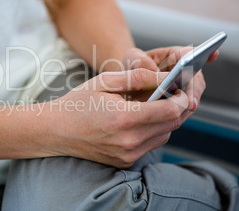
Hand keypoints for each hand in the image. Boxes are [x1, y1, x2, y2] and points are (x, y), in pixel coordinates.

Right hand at [46, 68, 190, 168]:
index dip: (182, 97)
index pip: (171, 110)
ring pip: (165, 135)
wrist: (56, 131)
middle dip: (178, 107)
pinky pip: (151, 145)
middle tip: (172, 92)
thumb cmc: (78, 103)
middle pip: (173, 124)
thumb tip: (166, 76)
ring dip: (166, 120)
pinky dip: (154, 131)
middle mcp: (129, 141)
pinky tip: (141, 119)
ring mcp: (127, 154)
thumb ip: (138, 77)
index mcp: (124, 117)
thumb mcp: (105, 81)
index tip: (181, 87)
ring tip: (155, 104)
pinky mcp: (125, 162)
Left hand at [123, 46, 217, 110]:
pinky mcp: (180, 103)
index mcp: (174, 55)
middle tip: (192, 95)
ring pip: (194, 94)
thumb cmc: (132, 67)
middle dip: (194, 86)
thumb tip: (157, 73)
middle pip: (196, 78)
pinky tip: (177, 116)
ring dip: (191, 100)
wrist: (127, 85)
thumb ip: (142, 61)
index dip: (202, 54)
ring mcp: (185, 88)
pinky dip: (182, 111)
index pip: (189, 53)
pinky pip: (185, 108)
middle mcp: (185, 71)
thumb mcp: (132, 58)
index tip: (212, 53)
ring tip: (188, 106)